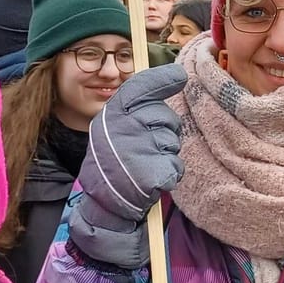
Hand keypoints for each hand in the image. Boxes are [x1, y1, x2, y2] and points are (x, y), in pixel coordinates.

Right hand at [81, 72, 182, 228]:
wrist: (103, 207)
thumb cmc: (112, 165)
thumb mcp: (113, 130)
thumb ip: (136, 108)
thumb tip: (177, 75)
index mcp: (111, 115)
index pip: (140, 87)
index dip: (163, 79)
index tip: (180, 76)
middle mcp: (124, 128)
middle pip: (167, 118)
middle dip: (164, 133)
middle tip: (144, 150)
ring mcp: (138, 150)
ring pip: (173, 143)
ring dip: (166, 155)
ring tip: (145, 166)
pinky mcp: (153, 174)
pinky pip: (176, 166)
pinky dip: (170, 175)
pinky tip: (152, 182)